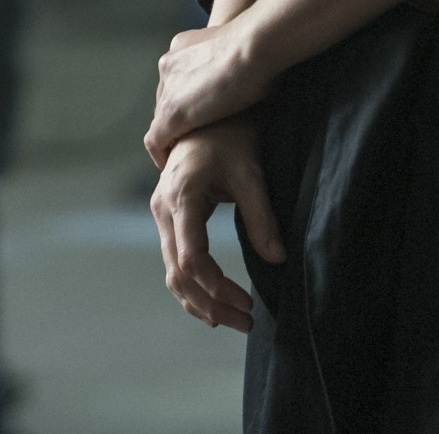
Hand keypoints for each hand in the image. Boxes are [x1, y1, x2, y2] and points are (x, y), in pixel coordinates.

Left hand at [144, 14, 266, 163]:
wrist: (252, 48)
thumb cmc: (260, 48)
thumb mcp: (241, 50)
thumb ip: (233, 60)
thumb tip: (249, 71)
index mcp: (182, 46)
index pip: (179, 79)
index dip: (188, 98)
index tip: (200, 112)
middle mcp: (169, 65)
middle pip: (166, 98)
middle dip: (176, 116)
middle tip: (191, 135)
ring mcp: (169, 91)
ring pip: (160, 118)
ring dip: (170, 134)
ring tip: (181, 151)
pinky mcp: (171, 116)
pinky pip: (155, 139)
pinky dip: (159, 153)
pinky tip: (168, 163)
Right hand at [151, 119, 283, 330]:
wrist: (206, 116)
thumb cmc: (230, 138)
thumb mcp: (251, 173)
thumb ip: (262, 217)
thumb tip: (277, 259)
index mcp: (181, 198)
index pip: (193, 260)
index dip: (219, 289)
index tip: (249, 303)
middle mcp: (162, 210)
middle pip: (179, 274)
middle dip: (211, 304)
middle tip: (247, 323)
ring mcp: (160, 215)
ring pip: (172, 273)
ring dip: (200, 302)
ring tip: (234, 320)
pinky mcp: (167, 219)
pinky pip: (173, 263)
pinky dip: (191, 288)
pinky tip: (212, 305)